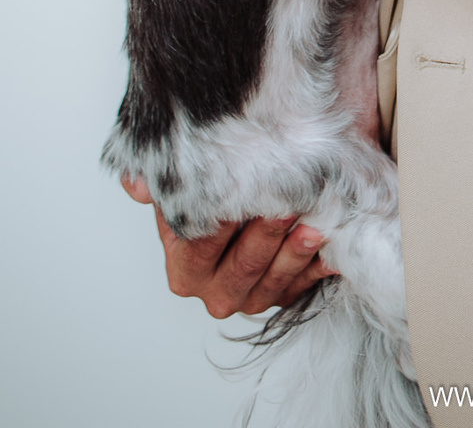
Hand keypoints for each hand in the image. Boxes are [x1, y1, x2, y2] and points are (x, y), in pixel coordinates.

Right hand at [121, 174, 335, 317]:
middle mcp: (214, 290)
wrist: (253, 193)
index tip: (238, 195)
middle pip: (240, 269)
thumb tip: (138, 185)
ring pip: (274, 283)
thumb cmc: (216, 187)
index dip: (218, 222)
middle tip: (285, 207)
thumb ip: (158, 179)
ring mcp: (251, 296)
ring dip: (295, 256)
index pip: (199, 246)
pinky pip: (304, 286)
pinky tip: (334, 247)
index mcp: (184, 268)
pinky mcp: (286, 292)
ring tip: (314, 227)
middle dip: (264, 239)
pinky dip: (320, 267)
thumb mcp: (180, 177)